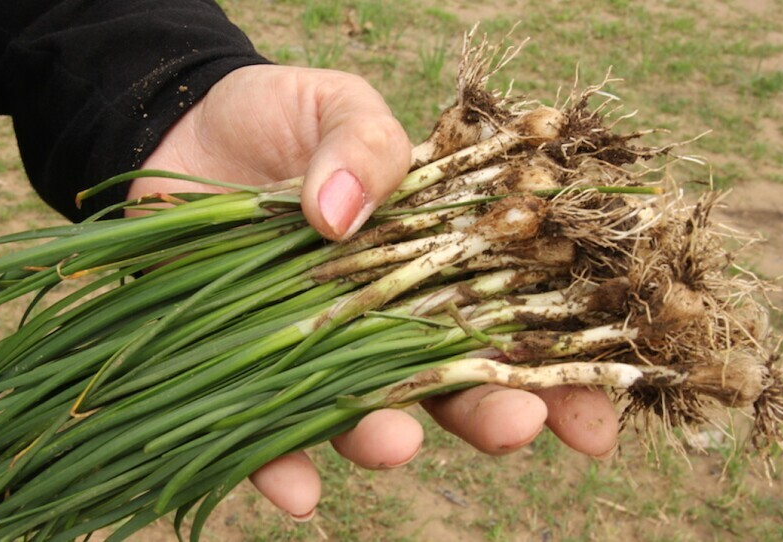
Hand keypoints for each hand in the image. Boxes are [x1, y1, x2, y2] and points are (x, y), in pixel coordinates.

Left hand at [134, 64, 618, 519]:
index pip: (508, 318)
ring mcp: (318, 348)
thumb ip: (363, 144)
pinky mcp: (247, 368)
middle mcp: (383, 315)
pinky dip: (281, 465)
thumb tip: (343, 216)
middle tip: (515, 426)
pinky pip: (266, 433)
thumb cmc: (280, 118)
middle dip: (488, 412)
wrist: (187, 129)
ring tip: (395, 445)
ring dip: (385, 438)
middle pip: (448, 379)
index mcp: (430, 256)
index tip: (596, 415)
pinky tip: (297, 490)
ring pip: (363, 412)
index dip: (557, 368)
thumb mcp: (337, 106)